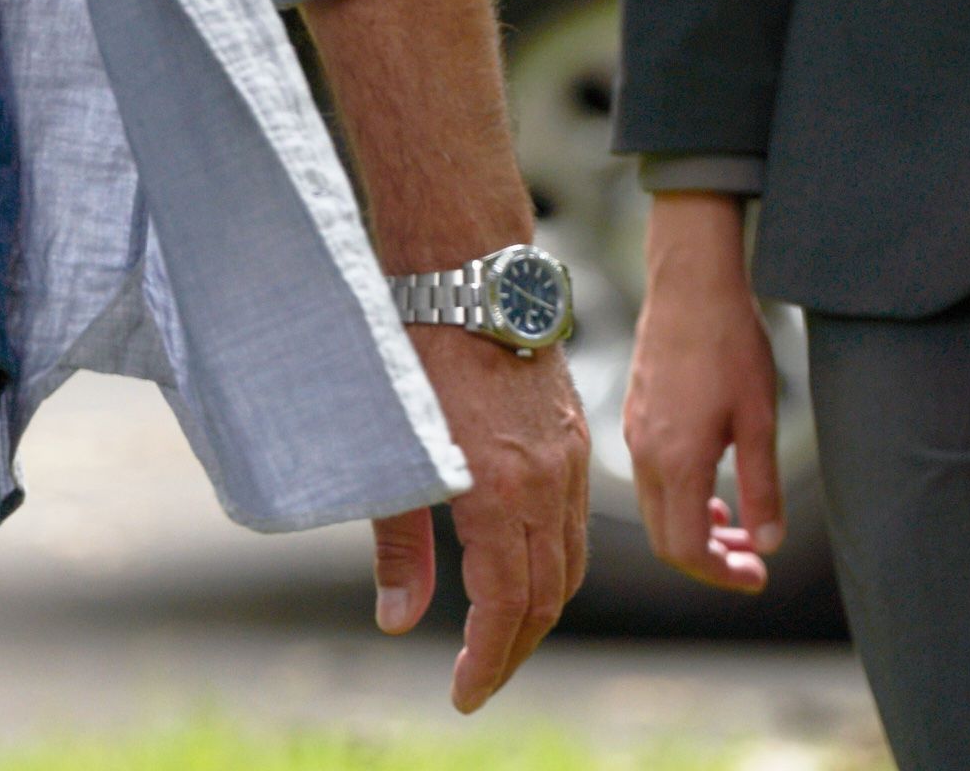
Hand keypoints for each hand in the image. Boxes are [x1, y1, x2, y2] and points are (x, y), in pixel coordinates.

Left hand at [372, 323, 588, 710]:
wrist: (468, 271)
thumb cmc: (413, 351)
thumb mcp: (394, 451)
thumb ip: (398, 541)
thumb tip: (399, 621)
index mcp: (499, 489)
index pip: (509, 606)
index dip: (488, 662)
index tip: (463, 697)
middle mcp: (548, 481)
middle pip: (550, 596)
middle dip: (515, 649)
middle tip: (477, 680)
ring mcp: (570, 457)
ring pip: (570, 561)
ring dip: (539, 610)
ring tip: (498, 638)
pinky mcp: (576, 435)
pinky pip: (576, 520)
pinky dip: (553, 560)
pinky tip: (520, 566)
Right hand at [623, 192, 781, 591]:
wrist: (691, 284)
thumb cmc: (731, 344)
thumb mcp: (760, 420)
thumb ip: (762, 487)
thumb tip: (768, 543)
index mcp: (678, 461)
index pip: (687, 550)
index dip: (723, 575)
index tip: (759, 574)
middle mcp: (646, 455)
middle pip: (666, 539)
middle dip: (709, 561)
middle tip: (752, 560)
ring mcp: (635, 435)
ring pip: (656, 510)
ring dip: (694, 530)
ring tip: (737, 523)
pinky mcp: (636, 417)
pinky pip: (650, 480)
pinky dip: (680, 499)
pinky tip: (712, 482)